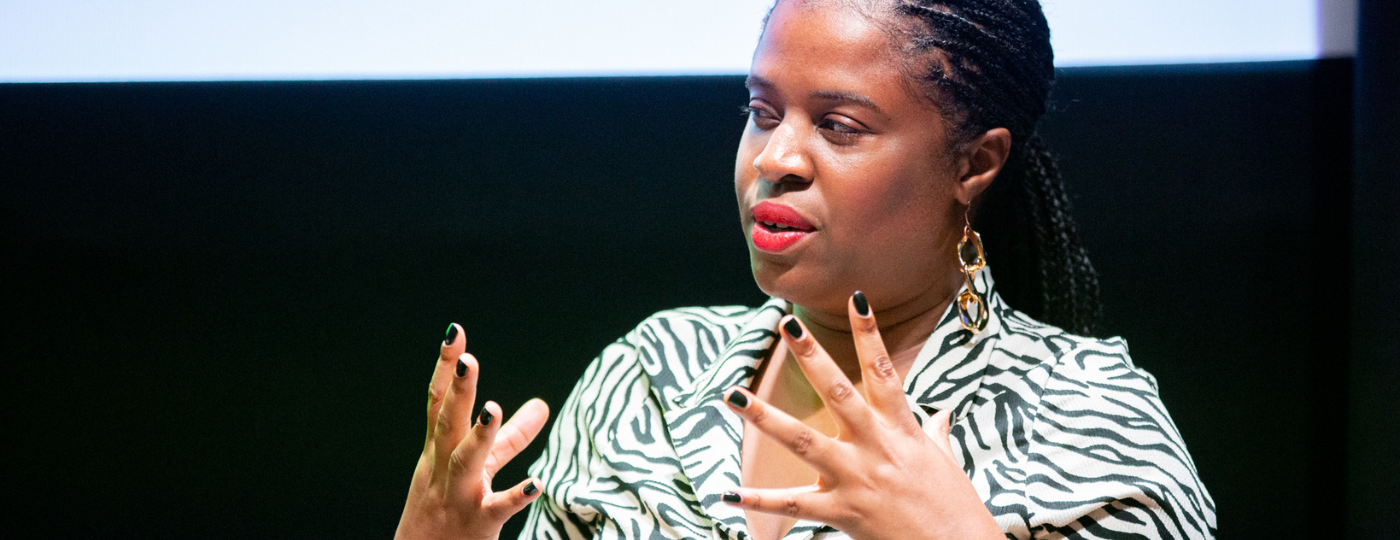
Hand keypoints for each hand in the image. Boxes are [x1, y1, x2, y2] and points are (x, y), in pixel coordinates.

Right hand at [395, 323, 550, 539]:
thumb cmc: (448, 508)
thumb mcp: (475, 467)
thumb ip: (511, 436)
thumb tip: (543, 404)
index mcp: (439, 451)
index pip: (438, 403)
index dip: (444, 368)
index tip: (454, 332)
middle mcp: (443, 470)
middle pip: (447, 425)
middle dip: (456, 391)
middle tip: (466, 358)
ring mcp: (459, 496)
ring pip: (464, 463)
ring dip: (478, 436)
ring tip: (492, 409)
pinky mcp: (478, 523)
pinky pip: (498, 508)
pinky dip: (517, 496)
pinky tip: (537, 483)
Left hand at [720, 296, 1002, 539]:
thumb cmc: (954, 507)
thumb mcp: (946, 462)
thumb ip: (935, 433)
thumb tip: (943, 413)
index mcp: (902, 430)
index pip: (884, 371)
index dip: (869, 333)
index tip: (855, 298)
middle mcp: (876, 446)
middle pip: (839, 392)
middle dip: (812, 356)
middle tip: (786, 324)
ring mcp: (857, 478)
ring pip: (805, 441)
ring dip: (766, 417)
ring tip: (734, 396)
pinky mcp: (843, 511)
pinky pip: (794, 503)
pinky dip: (758, 500)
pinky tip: (727, 493)